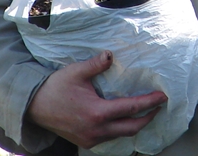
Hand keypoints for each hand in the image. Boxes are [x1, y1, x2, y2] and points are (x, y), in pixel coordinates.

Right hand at [26, 51, 167, 148]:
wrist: (34, 107)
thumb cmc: (56, 87)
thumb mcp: (76, 72)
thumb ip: (96, 64)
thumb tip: (110, 55)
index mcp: (97, 113)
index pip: (131, 108)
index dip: (150, 102)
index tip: (163, 96)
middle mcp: (96, 130)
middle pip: (132, 128)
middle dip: (148, 117)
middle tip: (159, 105)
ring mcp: (91, 139)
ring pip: (121, 135)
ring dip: (135, 124)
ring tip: (146, 111)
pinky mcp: (86, 142)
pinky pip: (110, 137)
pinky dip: (121, 129)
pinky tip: (124, 119)